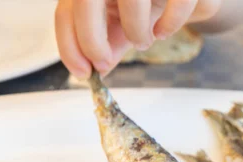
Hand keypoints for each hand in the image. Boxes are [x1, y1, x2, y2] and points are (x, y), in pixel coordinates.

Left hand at [55, 0, 221, 77]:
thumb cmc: (148, 5)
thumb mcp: (123, 24)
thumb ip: (109, 45)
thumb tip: (97, 68)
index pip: (67, 9)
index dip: (70, 45)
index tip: (83, 72)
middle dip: (91, 39)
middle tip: (104, 62)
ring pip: (131, 0)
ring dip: (136, 32)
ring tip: (144, 41)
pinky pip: (175, 2)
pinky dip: (168, 23)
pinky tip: (163, 31)